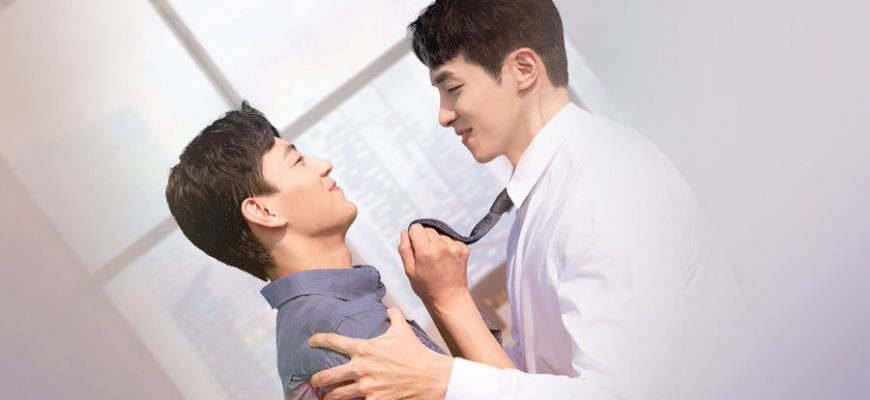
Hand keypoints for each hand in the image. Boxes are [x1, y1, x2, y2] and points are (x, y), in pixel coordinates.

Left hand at [308, 308, 452, 399]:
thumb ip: (394, 316)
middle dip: (316, 379)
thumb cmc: (415, 353)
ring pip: (337, 395)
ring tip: (324, 398)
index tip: (311, 342)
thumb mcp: (403, 330)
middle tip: (313, 381)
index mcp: (364, 349)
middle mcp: (360, 368)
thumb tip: (391, 308)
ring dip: (328, 397)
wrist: (429, 376)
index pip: (334, 341)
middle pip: (327, 376)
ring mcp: (366, 387)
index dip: (319, 340)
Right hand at [399, 224, 470, 306]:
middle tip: (426, 256)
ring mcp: (454, 247)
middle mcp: (441, 246)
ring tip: (437, 260)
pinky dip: (448, 247)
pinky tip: (446, 260)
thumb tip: (404, 232)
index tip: (415, 247)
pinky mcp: (464, 249)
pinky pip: (451, 240)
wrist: (450, 299)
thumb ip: (404, 249)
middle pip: (428, 229)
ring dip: (437, 243)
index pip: (416, 227)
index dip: (413, 236)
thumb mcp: (409, 271)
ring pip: (440, 234)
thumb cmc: (427, 288)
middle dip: (424, 239)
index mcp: (425, 251)